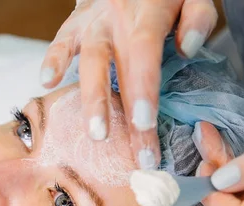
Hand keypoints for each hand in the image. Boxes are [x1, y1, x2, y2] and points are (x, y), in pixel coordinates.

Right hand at [40, 0, 217, 168]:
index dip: (144, 90)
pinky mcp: (76, 23)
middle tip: (136, 153)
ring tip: (96, 135)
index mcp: (149, 11)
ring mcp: (95, 21)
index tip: (146, 126)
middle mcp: (119, 18)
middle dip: (126, 114)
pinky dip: (53, 59)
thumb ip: (197, 16)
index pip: (145, 53)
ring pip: (90, 61)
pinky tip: (46, 81)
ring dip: (92, 99)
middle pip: (121, 69)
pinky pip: (61, 40)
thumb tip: (188, 48)